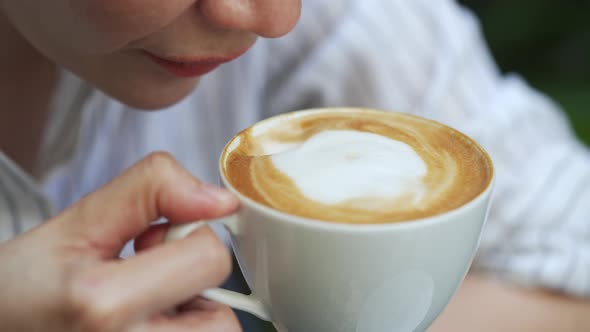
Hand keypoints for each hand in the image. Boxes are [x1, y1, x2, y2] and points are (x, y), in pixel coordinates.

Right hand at [0, 152, 240, 331]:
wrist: (2, 328)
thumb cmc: (27, 286)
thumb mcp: (78, 223)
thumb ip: (150, 192)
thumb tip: (219, 200)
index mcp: (106, 304)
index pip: (212, 260)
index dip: (191, 237)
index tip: (154, 240)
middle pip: (224, 316)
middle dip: (194, 285)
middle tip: (145, 280)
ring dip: (193, 317)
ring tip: (141, 307)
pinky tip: (143, 325)